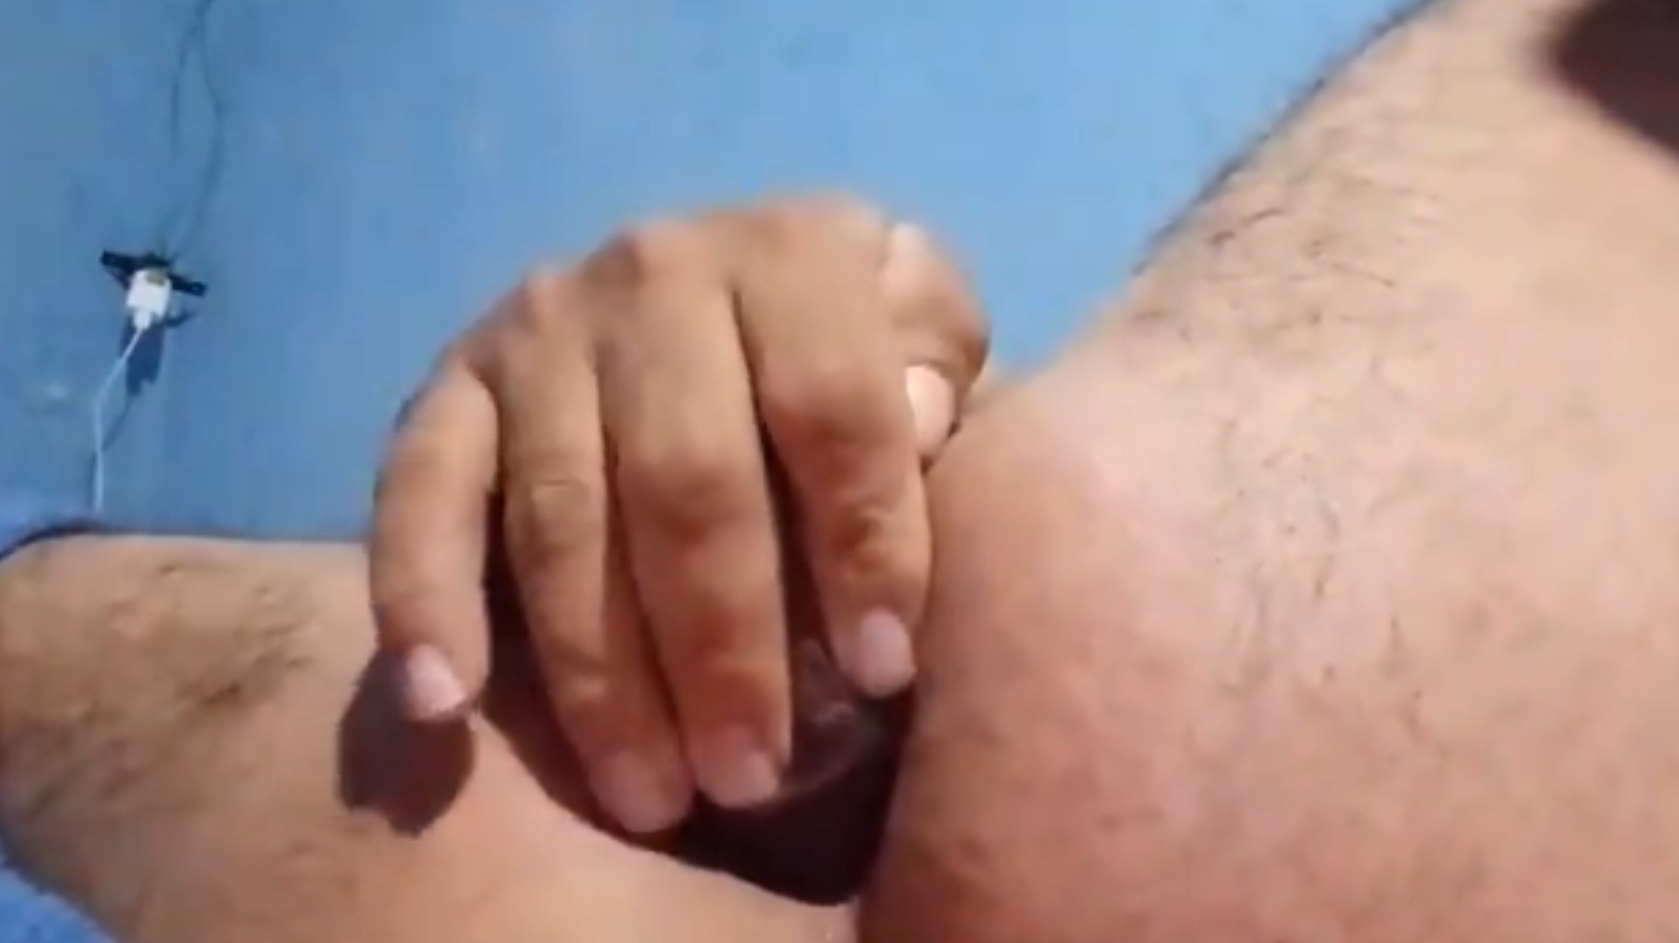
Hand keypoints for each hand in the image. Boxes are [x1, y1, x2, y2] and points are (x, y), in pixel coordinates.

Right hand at [368, 195, 987, 833]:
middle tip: (752, 776)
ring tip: (653, 797)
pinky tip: (440, 704)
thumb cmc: (850, 355)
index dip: (863, 542)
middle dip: (724, 643)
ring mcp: (538, 329)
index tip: (883, 673)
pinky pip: (417, 496)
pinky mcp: (449, 388)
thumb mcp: (927, 330)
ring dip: (602, 674)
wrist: (716, 296)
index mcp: (792, 254)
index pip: (833, 406)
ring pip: (562, 517)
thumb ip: (938, 361)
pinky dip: (421, 599)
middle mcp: (655, 271)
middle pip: (687, 478)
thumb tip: (918, 421)